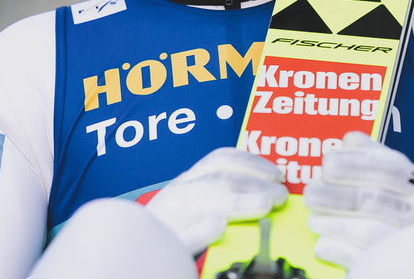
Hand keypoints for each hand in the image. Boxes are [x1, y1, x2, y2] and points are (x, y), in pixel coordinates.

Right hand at [145, 147, 287, 254]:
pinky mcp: (165, 246)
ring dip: (238, 202)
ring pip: (204, 202)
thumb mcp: (193, 204)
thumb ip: (219, 193)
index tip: (277, 173)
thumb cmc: (172, 232)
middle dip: (254, 184)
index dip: (252, 162)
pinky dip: (201, 228)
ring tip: (264, 206)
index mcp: (187, 182)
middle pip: (219, 180)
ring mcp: (169, 220)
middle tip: (280, 196)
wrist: (133, 254)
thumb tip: (264, 190)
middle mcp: (177, 195)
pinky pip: (182, 235)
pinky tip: (219, 226)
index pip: (220, 159)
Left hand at [303, 131, 413, 268]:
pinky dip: (336, 249)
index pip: (389, 167)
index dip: (354, 163)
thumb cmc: (402, 213)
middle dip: (334, 194)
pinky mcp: (394, 269)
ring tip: (313, 218)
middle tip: (310, 192)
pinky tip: (322, 243)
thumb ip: (374, 157)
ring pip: (366, 231)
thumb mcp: (397, 182)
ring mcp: (409, 243)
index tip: (327, 163)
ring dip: (331, 222)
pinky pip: (360, 258)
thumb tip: (350, 140)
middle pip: (372, 199)